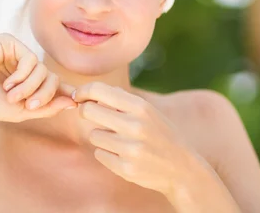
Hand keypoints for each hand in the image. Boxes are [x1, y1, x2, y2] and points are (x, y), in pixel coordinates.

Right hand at [0, 33, 76, 121]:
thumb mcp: (20, 111)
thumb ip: (46, 107)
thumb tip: (73, 102)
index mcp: (25, 79)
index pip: (51, 83)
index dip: (63, 92)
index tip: (75, 102)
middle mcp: (23, 64)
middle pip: (51, 77)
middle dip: (44, 94)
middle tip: (29, 106)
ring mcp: (17, 52)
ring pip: (43, 69)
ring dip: (30, 87)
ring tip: (11, 96)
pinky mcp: (10, 42)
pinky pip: (31, 59)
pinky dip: (22, 75)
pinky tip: (8, 83)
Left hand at [72, 82, 206, 196]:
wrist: (181, 168)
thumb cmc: (160, 134)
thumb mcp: (148, 111)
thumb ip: (122, 100)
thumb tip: (91, 92)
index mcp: (140, 107)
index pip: (98, 90)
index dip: (82, 91)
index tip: (77, 96)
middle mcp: (134, 126)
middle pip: (88, 111)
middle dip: (86, 112)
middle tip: (93, 116)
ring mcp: (130, 148)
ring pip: (94, 135)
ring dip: (101, 136)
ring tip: (120, 140)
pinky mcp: (125, 168)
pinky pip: (99, 154)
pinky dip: (106, 153)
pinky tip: (123, 154)